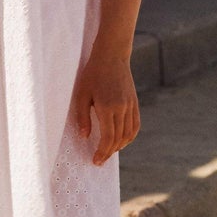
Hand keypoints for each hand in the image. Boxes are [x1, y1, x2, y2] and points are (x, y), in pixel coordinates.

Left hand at [70, 44, 139, 164]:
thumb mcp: (81, 95)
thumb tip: (85, 137)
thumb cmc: (92, 74)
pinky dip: (129, 136)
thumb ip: (83, 117)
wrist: (112, 56)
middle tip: (99, 160)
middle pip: (118, 138)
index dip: (102, 152)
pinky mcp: (135, 103)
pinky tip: (121, 141)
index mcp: (108, 107)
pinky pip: (135, 125)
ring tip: (109, 151)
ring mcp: (130, 106)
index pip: (108, 137)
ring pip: (129, 134)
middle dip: (109, 152)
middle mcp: (122, 108)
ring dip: (119, 146)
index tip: (96, 160)